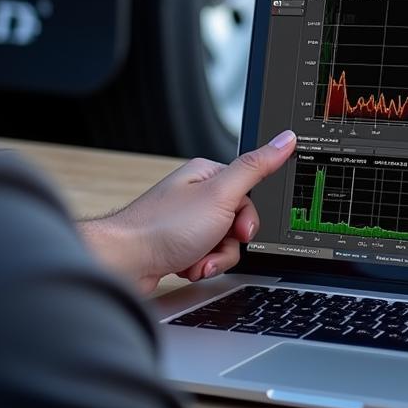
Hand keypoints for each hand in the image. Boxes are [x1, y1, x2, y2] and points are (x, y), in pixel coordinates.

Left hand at [80, 129, 296, 293]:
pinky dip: (199, 266)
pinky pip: (205, 257)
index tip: (237, 229)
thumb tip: (284, 139)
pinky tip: (184, 267)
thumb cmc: (162, 228)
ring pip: (223, 244)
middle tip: (211, 246)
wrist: (123, 263)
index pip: (248, 195)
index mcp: (207, 175)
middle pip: (237, 223)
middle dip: (228, 244)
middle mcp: (196, 196)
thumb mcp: (220, 195)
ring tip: (193, 261)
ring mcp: (186, 222)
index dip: (246, 219)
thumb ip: (255, 168)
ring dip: (212, 259)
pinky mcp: (178, 246)